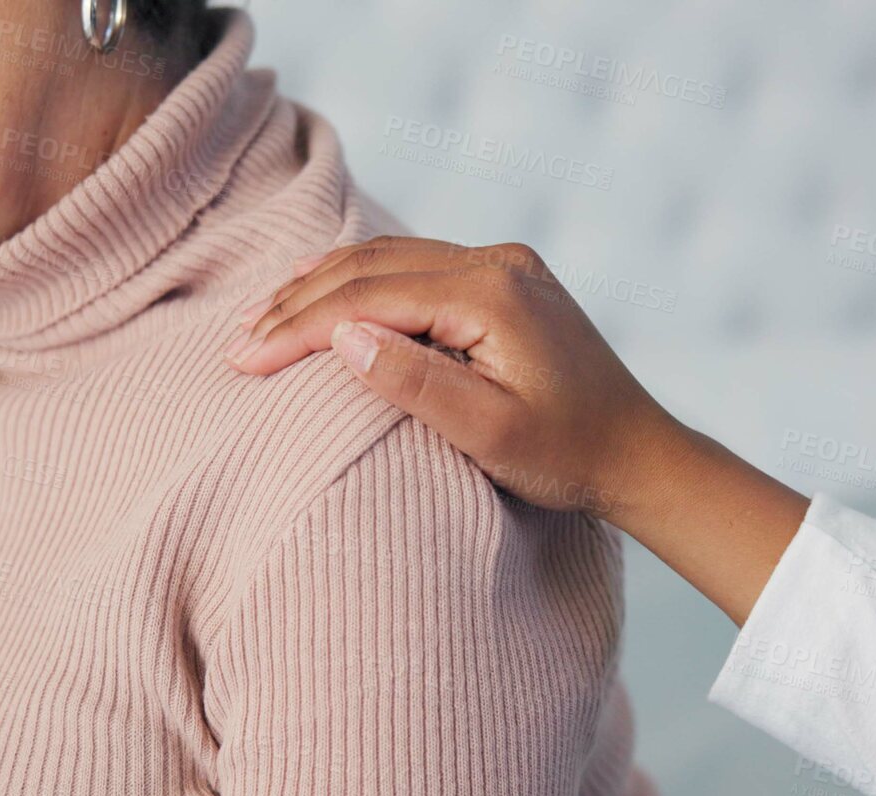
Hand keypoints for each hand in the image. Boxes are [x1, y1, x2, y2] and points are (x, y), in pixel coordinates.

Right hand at [224, 236, 688, 523]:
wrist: (639, 454)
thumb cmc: (570, 457)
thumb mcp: (490, 434)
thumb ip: (414, 383)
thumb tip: (341, 336)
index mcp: (492, 293)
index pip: (369, 297)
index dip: (299, 328)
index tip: (243, 362)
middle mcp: (498, 262)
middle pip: (372, 267)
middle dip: (297, 303)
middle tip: (236, 342)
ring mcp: (505, 266)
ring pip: (390, 259)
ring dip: (323, 286)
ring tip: (263, 316)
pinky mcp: (507, 281)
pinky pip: (417, 267)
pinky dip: (364, 282)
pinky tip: (327, 294)